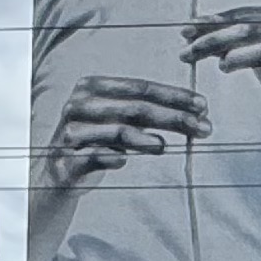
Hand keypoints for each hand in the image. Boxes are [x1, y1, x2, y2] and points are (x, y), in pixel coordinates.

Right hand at [41, 75, 209, 198]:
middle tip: (203, 127)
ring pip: (117, 131)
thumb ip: (145, 114)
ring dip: (148, 139)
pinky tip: (127, 160)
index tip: (202, 106)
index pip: (140, 87)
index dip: (173, 96)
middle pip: (136, 108)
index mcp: (92, 86)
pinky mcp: (67, 160)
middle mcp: (79, 105)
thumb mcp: (116, 121)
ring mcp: (71, 132)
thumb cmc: (94, 142)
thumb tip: (193, 113)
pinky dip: (114, 158)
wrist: (57, 173)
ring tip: (169, 145)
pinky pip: (95, 157)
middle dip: (173, 117)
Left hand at [183, 6, 260, 139]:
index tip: (187, 29)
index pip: (249, 14)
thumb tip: (197, 35)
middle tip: (188, 50)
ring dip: (242, 56)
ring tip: (222, 66)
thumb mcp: (260, 58)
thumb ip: (238, 43)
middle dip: (216, 39)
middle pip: (254, 29)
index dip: (216, 21)